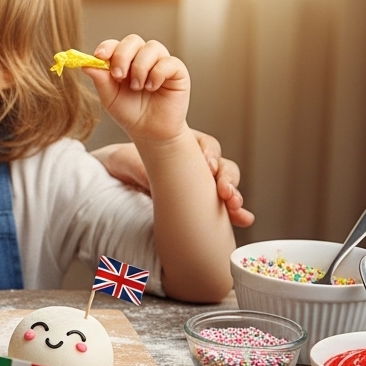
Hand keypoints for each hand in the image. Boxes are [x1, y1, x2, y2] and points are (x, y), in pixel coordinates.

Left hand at [82, 35, 189, 144]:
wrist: (150, 132)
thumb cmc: (130, 113)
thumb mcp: (110, 98)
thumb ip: (100, 80)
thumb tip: (86, 64)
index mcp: (124, 61)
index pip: (116, 44)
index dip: (108, 47)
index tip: (99, 56)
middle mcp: (142, 57)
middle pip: (133, 40)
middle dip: (122, 56)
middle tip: (118, 76)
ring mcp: (161, 62)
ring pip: (152, 47)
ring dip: (140, 67)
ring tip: (137, 87)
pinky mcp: (177, 71)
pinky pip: (169, 62)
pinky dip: (157, 74)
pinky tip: (152, 88)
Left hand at [90, 131, 255, 227]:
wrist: (120, 174)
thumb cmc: (127, 161)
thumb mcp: (132, 162)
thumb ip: (144, 169)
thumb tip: (151, 179)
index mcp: (187, 145)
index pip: (208, 146)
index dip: (211, 155)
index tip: (207, 165)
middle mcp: (199, 162)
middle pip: (224, 166)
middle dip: (227, 179)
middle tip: (224, 191)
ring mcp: (203, 182)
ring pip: (228, 185)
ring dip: (235, 195)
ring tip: (233, 205)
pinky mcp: (203, 201)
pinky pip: (224, 206)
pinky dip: (236, 213)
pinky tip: (244, 220)